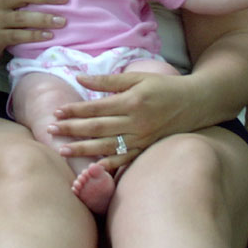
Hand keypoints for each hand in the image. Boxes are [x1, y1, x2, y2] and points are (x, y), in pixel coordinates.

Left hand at [47, 71, 190, 169]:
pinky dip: (108, 165)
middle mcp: (136, 122)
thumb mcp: (137, 78)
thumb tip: (79, 77)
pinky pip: (124, 160)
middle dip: (72, 129)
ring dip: (83, 149)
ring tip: (62, 150)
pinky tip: (91, 169)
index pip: (96, 108)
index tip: (57, 112)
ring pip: (107, 146)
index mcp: (132, 101)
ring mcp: (142, 138)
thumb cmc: (164, 87)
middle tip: (50, 130)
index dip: (75, 110)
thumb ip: (108, 80)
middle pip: (98, 128)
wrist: (196, 103)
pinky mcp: (146, 149)